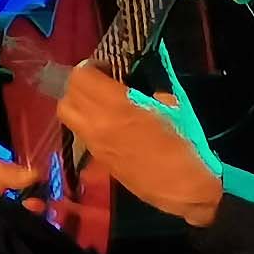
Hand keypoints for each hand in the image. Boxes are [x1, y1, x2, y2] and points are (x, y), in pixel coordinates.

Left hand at [55, 47, 222, 226]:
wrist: (184, 187)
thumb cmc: (186, 144)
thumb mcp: (173, 106)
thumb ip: (149, 90)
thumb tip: (138, 84)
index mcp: (117, 106)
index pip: (80, 76)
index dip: (90, 66)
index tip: (107, 67)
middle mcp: (98, 124)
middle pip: (67, 96)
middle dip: (80, 83)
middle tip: (100, 81)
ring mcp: (95, 144)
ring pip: (67, 115)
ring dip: (77, 103)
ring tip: (99, 100)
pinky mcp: (98, 159)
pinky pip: (80, 132)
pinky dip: (85, 121)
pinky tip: (107, 121)